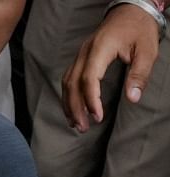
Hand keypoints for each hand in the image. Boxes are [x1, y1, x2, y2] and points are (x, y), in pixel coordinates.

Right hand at [62, 3, 161, 130]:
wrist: (130, 11)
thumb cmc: (139, 29)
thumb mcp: (147, 50)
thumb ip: (139, 74)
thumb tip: (133, 98)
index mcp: (100, 48)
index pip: (89, 79)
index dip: (91, 100)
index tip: (98, 117)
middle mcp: (85, 52)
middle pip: (72, 84)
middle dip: (76, 108)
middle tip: (83, 127)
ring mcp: (80, 55)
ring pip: (66, 83)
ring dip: (69, 105)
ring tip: (75, 123)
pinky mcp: (80, 58)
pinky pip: (68, 79)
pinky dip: (68, 96)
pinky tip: (72, 109)